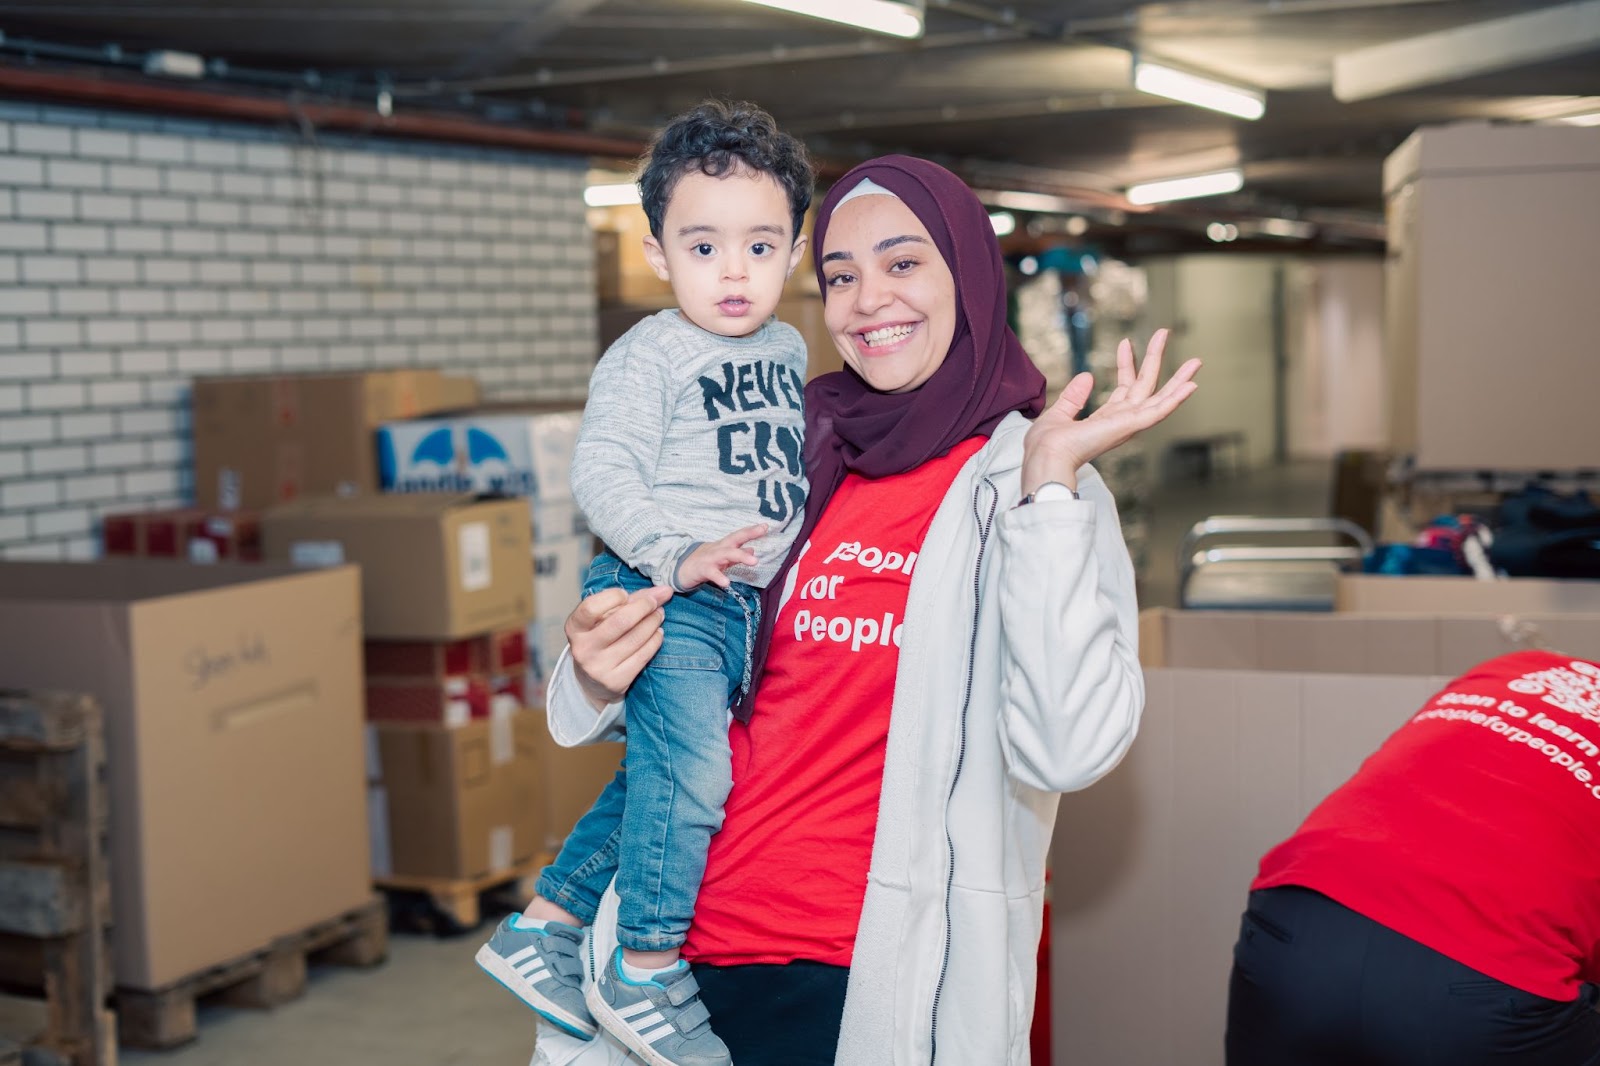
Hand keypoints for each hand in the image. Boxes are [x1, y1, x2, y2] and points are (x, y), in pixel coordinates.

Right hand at [566, 584, 672, 709]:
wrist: (592, 681)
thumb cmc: (600, 639)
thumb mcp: (602, 618)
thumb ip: (627, 601)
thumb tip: (661, 591)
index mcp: (575, 627)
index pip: (591, 607)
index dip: (613, 597)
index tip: (625, 594)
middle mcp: (583, 648)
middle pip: (620, 621)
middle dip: (644, 606)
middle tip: (656, 601)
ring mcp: (598, 667)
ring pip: (635, 638)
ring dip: (653, 622)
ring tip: (659, 614)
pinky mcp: (615, 681)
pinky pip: (643, 656)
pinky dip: (655, 640)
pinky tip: (658, 633)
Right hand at [675, 523, 767, 590]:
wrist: (679, 569)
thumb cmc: (704, 563)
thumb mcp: (722, 558)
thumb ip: (737, 554)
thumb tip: (753, 550)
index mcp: (724, 546)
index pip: (739, 536)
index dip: (752, 530)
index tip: (766, 526)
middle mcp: (718, 549)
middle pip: (734, 539)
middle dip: (748, 534)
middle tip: (763, 531)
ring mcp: (710, 558)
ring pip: (726, 554)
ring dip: (740, 556)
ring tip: (754, 561)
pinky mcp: (701, 569)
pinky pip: (711, 573)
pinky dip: (719, 577)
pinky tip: (727, 583)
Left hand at [1021, 328, 1199, 493]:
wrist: (1045, 456)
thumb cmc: (1047, 445)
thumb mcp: (1060, 413)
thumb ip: (1074, 397)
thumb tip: (1087, 376)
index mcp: (1106, 419)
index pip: (1123, 387)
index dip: (1126, 363)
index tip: (1125, 342)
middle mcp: (1121, 421)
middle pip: (1146, 386)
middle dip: (1155, 359)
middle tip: (1164, 332)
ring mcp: (1128, 424)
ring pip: (1160, 398)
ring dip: (1179, 380)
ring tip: (1197, 362)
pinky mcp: (1130, 426)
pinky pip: (1158, 411)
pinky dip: (1176, 399)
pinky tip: (1191, 385)